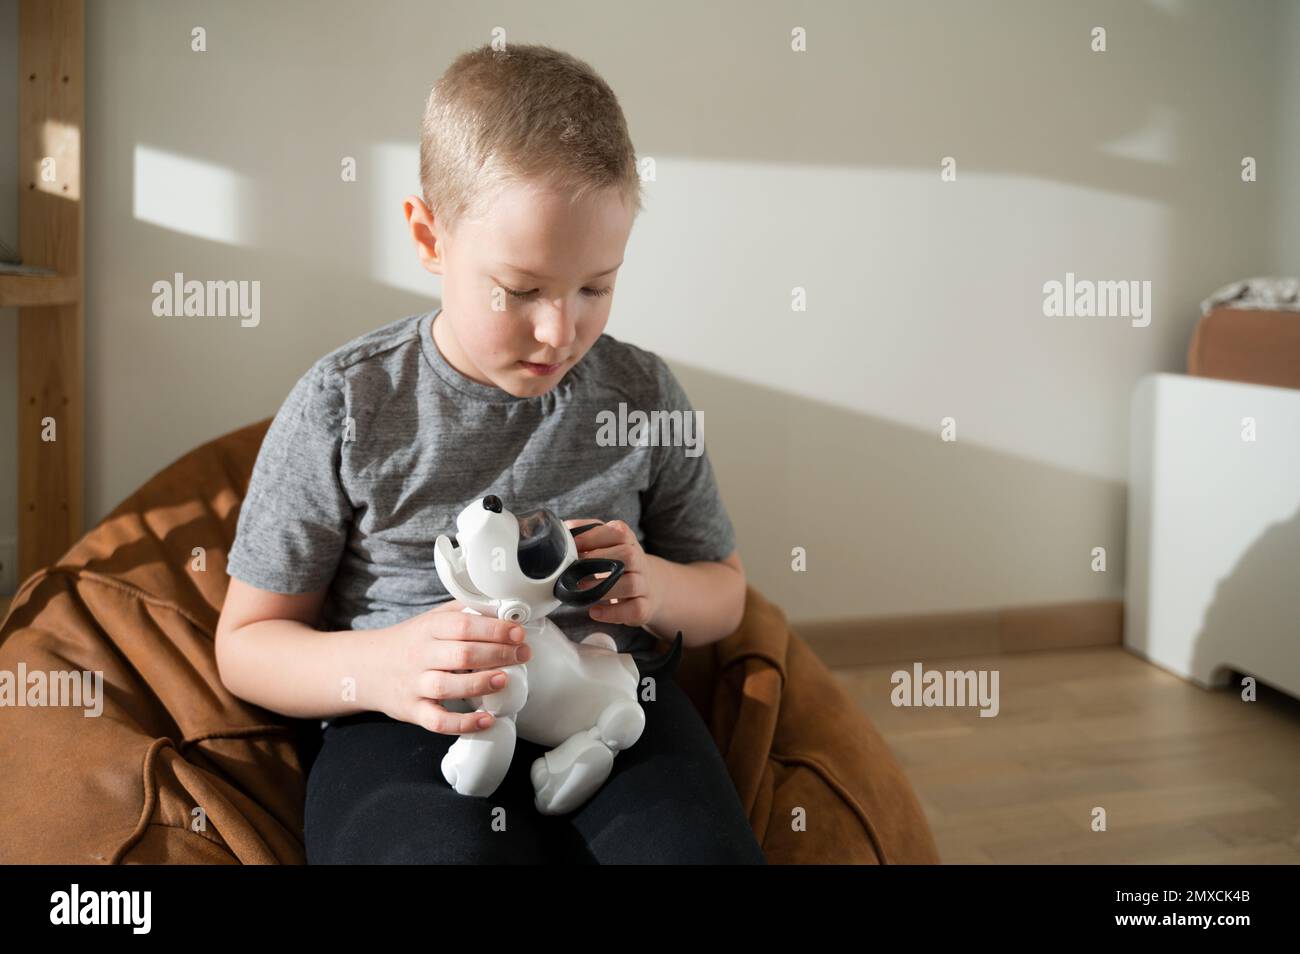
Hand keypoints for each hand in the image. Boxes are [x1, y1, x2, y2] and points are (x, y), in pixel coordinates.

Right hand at [369, 600, 531, 734]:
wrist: (366, 668)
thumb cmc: (408, 642)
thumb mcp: (431, 619)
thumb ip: (463, 611)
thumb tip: (502, 609)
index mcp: (428, 628)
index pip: (463, 625)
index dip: (494, 629)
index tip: (518, 633)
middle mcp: (420, 655)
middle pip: (461, 654)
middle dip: (498, 654)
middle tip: (522, 654)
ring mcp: (415, 685)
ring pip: (448, 686)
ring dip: (480, 684)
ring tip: (504, 680)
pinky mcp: (412, 711)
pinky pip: (438, 721)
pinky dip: (463, 723)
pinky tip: (486, 719)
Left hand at [563, 518, 661, 627]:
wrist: (649, 586)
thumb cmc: (616, 563)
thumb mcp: (606, 543)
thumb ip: (585, 534)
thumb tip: (562, 531)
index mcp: (628, 541)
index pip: (618, 532)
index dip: (593, 537)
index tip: (573, 545)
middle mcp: (639, 561)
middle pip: (628, 556)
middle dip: (599, 561)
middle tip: (575, 571)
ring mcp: (644, 584)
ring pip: (631, 584)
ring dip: (604, 588)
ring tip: (581, 591)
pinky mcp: (644, 607)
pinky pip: (634, 609)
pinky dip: (613, 613)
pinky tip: (595, 611)